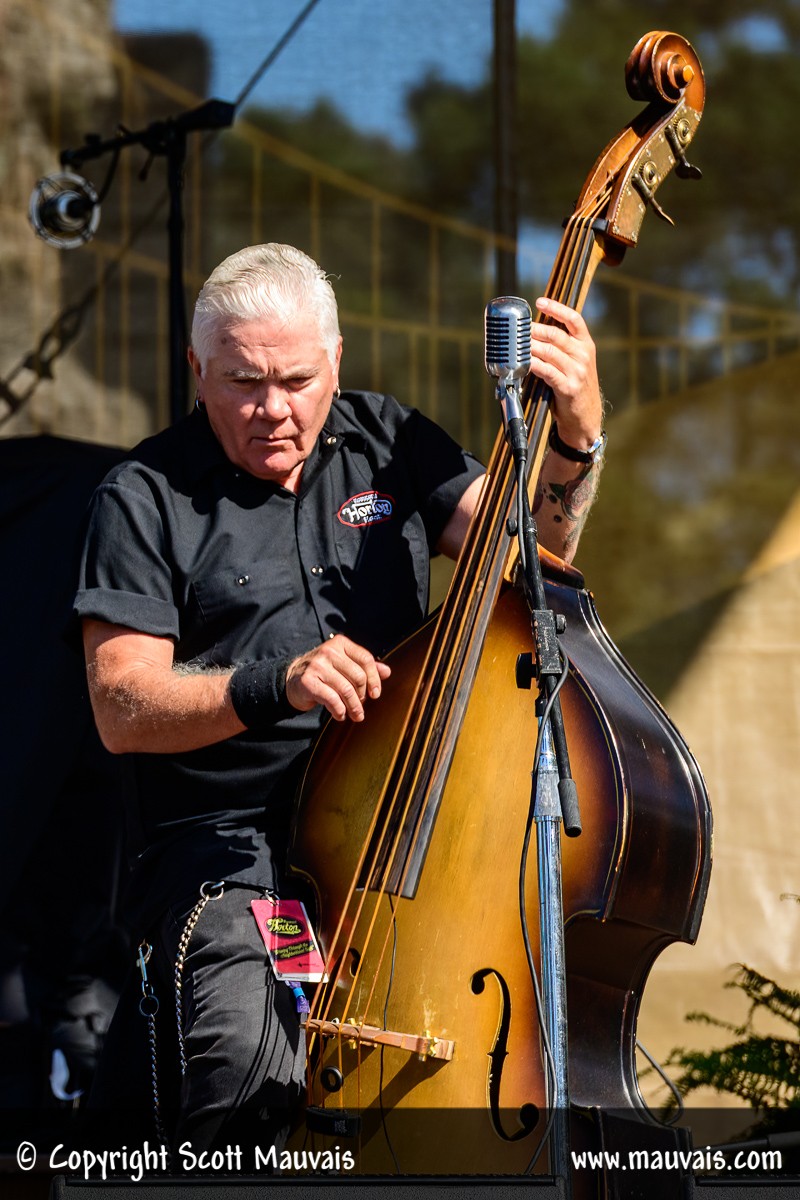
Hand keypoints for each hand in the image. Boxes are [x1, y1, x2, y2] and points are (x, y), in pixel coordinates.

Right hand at [285, 635, 391, 721]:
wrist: (293, 679)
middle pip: (358, 676)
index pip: (365, 659)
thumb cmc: (323, 672)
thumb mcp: (344, 665)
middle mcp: (329, 651)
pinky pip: (332, 699)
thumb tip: (387, 672)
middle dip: (363, 696)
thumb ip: (364, 667)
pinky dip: (340, 711)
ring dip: (354, 707)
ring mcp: (317, 666)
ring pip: (346, 690)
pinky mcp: (308, 682)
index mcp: (340, 644)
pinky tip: (340, 715)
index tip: (376, 694)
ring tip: (355, 715)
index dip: (374, 678)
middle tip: (361, 706)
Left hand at [531, 297, 602, 449]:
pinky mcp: (568, 387)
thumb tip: (533, 332)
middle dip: (535, 329)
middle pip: (556, 335)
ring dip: (530, 346)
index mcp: (586, 344)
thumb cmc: (574, 385)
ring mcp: (577, 371)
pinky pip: (547, 371)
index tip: (540, 302)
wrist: (586, 416)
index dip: (556, 308)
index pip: (574, 319)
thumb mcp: (574, 362)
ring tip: (516, 343)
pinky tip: (524, 361)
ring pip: (549, 352)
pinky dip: (533, 364)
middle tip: (519, 328)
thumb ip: (560, 347)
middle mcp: (583, 355)